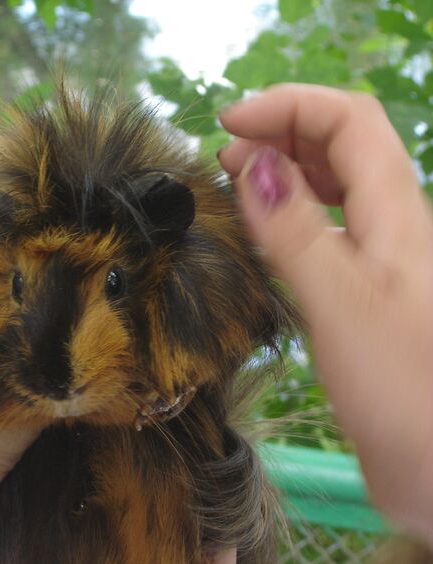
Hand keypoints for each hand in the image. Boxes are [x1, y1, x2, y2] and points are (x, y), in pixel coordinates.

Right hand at [218, 84, 432, 543]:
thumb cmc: (403, 392)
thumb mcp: (342, 306)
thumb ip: (298, 234)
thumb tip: (256, 165)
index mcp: (397, 215)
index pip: (349, 122)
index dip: (290, 106)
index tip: (228, 125)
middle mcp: (392, 226)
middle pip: (345, 145)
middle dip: (284, 130)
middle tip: (225, 153)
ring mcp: (380, 259)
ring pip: (336, 185)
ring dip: (287, 167)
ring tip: (236, 179)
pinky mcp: (364, 292)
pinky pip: (326, 227)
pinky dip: (289, 212)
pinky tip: (263, 232)